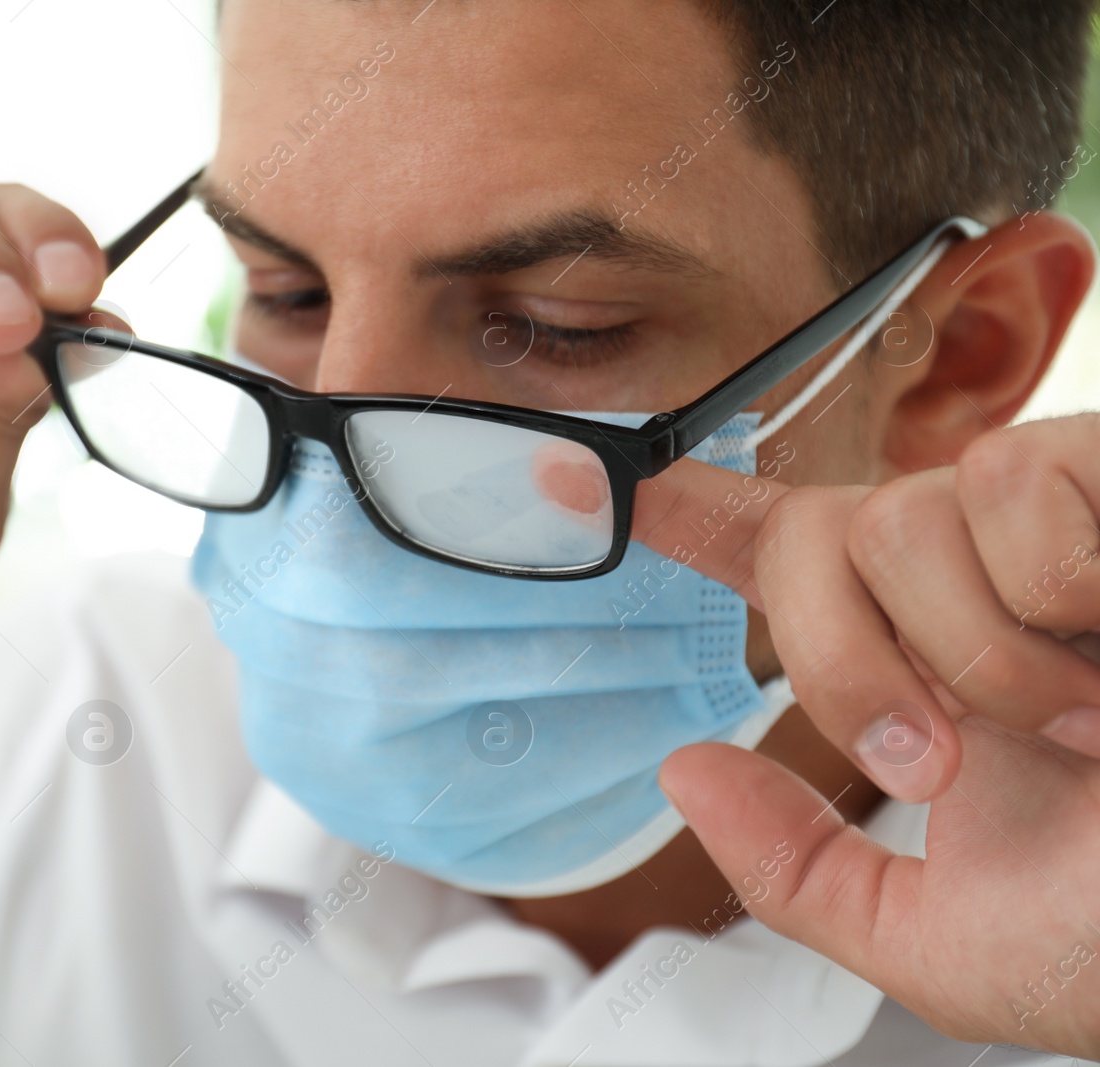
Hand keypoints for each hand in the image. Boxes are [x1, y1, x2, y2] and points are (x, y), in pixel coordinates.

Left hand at [610, 414, 1099, 1053]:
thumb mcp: (945, 945)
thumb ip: (800, 872)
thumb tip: (683, 774)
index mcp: (919, 665)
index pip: (778, 553)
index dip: (683, 508)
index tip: (568, 476)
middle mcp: (974, 580)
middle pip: (815, 535)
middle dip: (845, 659)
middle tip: (945, 761)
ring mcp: (1054, 526)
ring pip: (904, 517)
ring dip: (980, 655)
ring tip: (1088, 725)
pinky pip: (1017, 488)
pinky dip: (1061, 595)